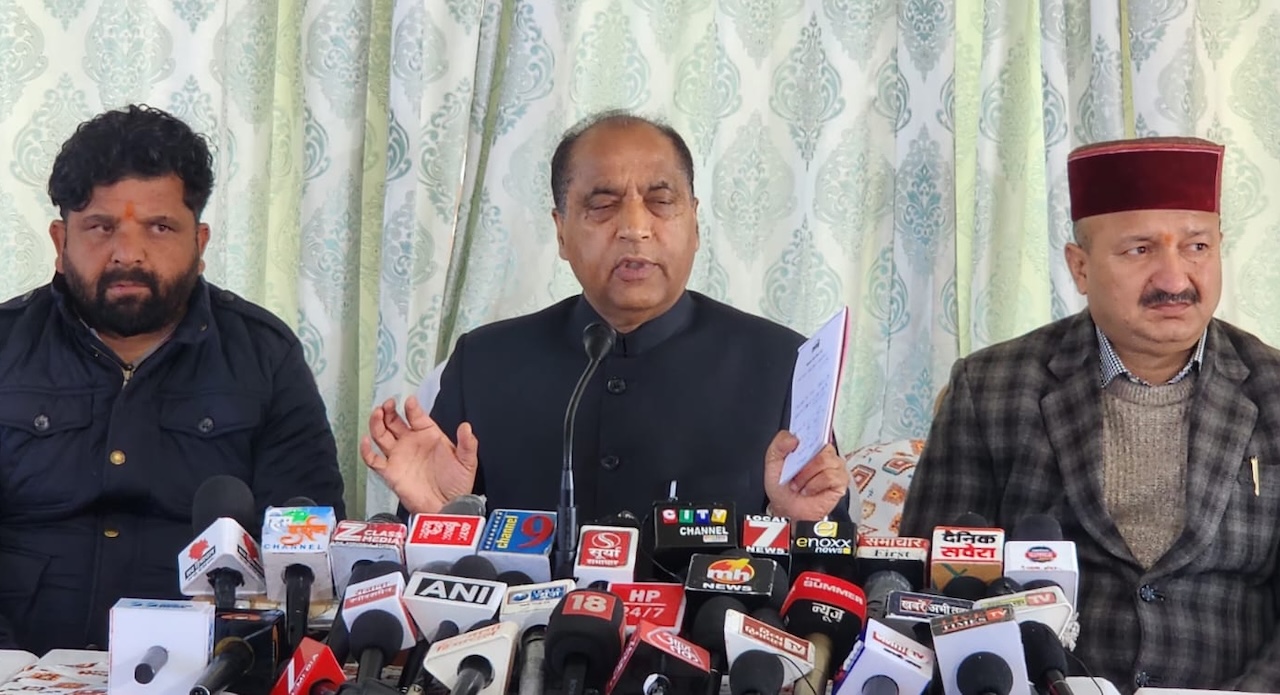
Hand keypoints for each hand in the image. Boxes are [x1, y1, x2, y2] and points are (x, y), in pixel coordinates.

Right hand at [360, 395, 478, 512]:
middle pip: (394, 421)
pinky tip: (366, 440)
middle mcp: (411, 443)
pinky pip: (373, 460)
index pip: (416, 416)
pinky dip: (366, 450)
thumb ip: (467, 444)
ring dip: (376, 423)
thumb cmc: (457, 484)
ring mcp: (399, 456)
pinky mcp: (390, 472)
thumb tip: (466, 427)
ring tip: (377, 413)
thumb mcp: (467, 462)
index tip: (409, 401)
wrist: (447, 507)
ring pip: (381, 435)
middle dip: (389, 411)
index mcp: (428, 435)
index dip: (412, 408)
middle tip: (387, 403)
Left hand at [763, 430, 849, 520]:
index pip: (816, 428)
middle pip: (821, 446)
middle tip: (793, 473)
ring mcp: (835, 466)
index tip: (811, 425)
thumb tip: (794, 438)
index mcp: (810, 445)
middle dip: (803, 462)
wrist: (787, 510)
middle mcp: (825, 453)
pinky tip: (809, 490)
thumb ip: (779, 445)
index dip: (815, 425)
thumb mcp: (773, 463)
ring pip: (825, 461)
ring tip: (799, 484)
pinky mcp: (840, 481)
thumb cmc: (783, 486)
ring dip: (807, 476)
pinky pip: (830, 476)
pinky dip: (815, 485)